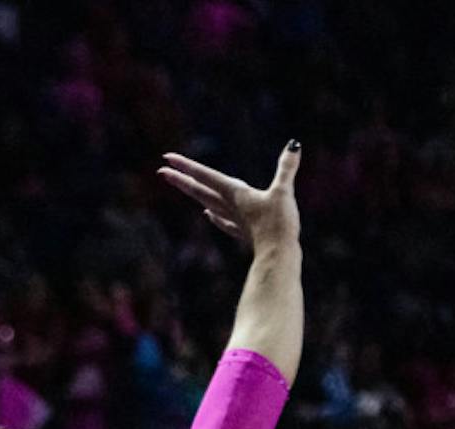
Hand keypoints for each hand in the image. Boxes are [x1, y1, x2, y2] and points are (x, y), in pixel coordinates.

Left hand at [159, 142, 300, 251]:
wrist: (278, 256)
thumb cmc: (279, 224)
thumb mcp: (283, 192)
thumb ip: (286, 169)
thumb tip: (293, 145)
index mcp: (235, 194)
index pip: (206, 175)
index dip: (187, 165)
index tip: (167, 158)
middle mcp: (230, 206)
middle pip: (200, 190)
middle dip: (181, 180)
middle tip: (161, 172)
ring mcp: (235, 221)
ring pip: (208, 203)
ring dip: (194, 194)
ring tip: (182, 187)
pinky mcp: (243, 233)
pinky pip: (223, 221)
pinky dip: (214, 216)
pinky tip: (208, 215)